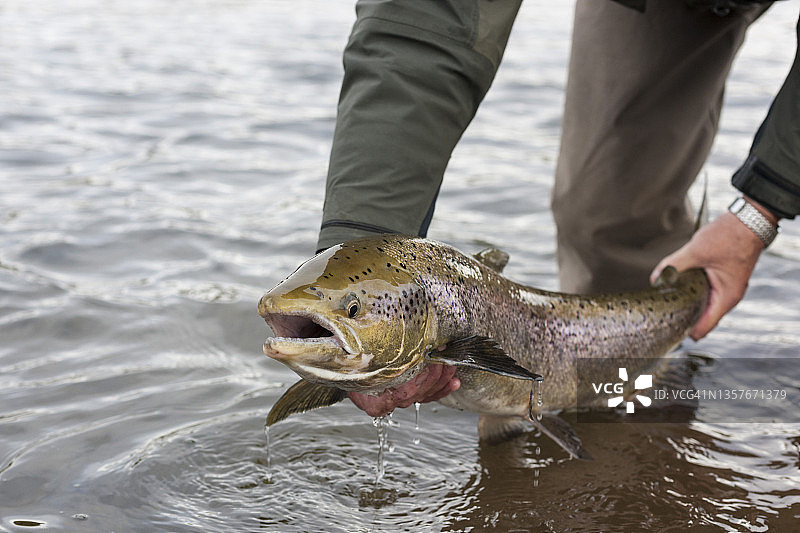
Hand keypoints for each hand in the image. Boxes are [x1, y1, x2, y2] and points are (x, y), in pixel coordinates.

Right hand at [346, 364, 459, 416]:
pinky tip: (454, 381)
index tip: (429, 357)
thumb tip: (378, 339)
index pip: (403, 392)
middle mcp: (388, 404)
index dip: (421, 377)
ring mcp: (399, 401)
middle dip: (435, 373)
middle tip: (442, 353)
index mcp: (374, 401)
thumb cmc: (349, 360)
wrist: (344, 366)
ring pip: (426, 395)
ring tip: (451, 363)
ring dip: (442, 379)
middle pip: (419, 393)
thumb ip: (369, 355)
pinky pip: (428, 396)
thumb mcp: (355, 357)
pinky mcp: (408, 395)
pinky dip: (443, 389)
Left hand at [650, 200, 775, 339]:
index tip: (667, 326)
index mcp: (726, 297)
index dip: (685, 330)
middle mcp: (727, 297)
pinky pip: (704, 292)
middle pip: (701, 318)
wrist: (749, 220)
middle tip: (660, 311)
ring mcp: (725, 288)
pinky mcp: (721, 279)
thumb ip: (674, 265)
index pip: (703, 328)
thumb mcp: (696, 251)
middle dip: (682, 316)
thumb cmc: (730, 236)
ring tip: (665, 299)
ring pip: (702, 304)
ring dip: (686, 302)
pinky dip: (691, 291)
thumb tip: (656, 278)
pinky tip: (676, 286)